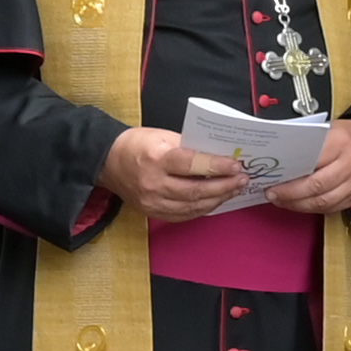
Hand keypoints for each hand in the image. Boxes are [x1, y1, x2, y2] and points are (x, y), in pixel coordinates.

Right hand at [101, 125, 262, 220]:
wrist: (108, 162)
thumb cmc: (136, 145)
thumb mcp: (163, 136)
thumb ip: (190, 147)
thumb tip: (219, 155)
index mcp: (156, 159)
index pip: (192, 165)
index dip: (216, 166)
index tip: (235, 165)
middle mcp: (153, 184)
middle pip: (196, 191)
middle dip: (224, 186)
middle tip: (242, 179)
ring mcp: (152, 202)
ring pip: (193, 207)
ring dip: (218, 199)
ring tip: (234, 190)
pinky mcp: (152, 213)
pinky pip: (184, 215)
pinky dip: (203, 208)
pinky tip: (216, 200)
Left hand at [267, 117, 350, 217]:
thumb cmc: (345, 137)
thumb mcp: (325, 131)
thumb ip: (305, 146)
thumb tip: (279, 162)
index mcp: (340, 142)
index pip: (311, 164)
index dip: (290, 177)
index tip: (273, 181)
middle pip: (316, 186)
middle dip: (291, 194)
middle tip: (273, 194)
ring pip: (323, 202)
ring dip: (299, 205)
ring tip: (283, 202)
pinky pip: (331, 208)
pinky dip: (313, 209)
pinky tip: (300, 205)